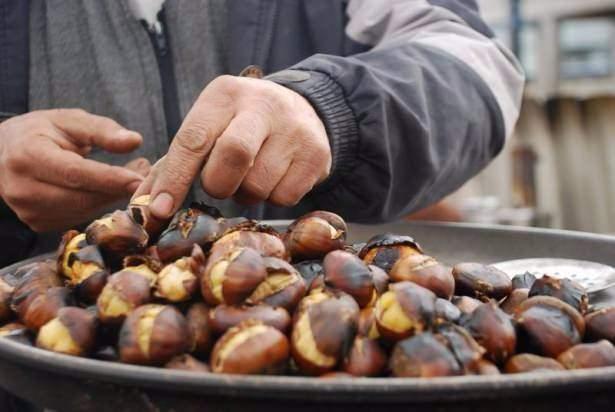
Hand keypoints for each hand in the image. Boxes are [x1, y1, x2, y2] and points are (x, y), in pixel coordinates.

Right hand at [0, 109, 146, 231]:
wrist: (4, 152)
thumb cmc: (42, 132)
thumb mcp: (70, 120)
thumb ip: (102, 130)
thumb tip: (135, 140)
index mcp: (28, 156)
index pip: (75, 173)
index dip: (109, 178)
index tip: (139, 179)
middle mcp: (22, 188)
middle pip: (80, 197)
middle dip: (116, 190)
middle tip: (145, 178)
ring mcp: (28, 210)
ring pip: (82, 211)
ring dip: (111, 199)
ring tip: (130, 180)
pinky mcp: (37, 223)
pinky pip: (77, 218)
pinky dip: (97, 206)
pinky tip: (109, 192)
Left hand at [135, 75, 330, 218]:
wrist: (301, 110)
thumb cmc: (240, 124)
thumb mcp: (209, 128)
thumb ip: (174, 163)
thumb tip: (143, 206)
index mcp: (224, 95)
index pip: (193, 139)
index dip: (174, 177)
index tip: (159, 210)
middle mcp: (262, 105)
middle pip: (232, 157)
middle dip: (219, 185)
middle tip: (220, 185)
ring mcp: (295, 129)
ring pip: (259, 186)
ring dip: (247, 194)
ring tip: (252, 175)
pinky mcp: (318, 154)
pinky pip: (285, 198)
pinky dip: (273, 198)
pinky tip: (276, 177)